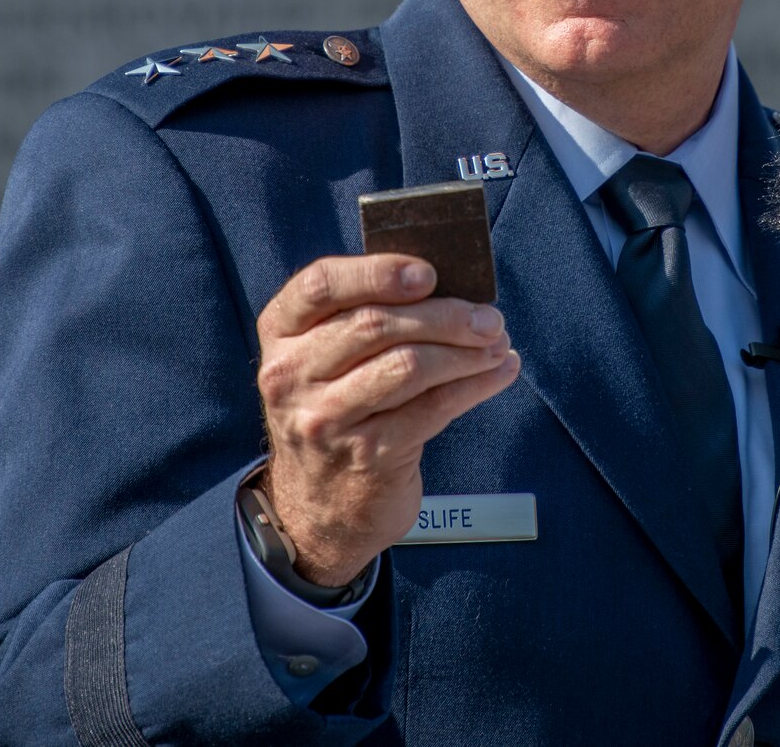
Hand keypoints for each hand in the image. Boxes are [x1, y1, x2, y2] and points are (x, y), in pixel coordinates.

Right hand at [255, 254, 519, 585]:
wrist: (318, 508)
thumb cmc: (337, 410)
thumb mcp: (325, 360)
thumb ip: (364, 315)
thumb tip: (450, 284)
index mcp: (281, 333)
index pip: (321, 285)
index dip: (378, 272)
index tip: (429, 273)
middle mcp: (292, 374)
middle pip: (376, 325)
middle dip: (444, 315)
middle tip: (489, 317)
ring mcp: (326, 418)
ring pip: (409, 366)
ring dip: (465, 351)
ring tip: (498, 344)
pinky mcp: (367, 455)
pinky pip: (433, 408)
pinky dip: (475, 385)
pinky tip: (498, 373)